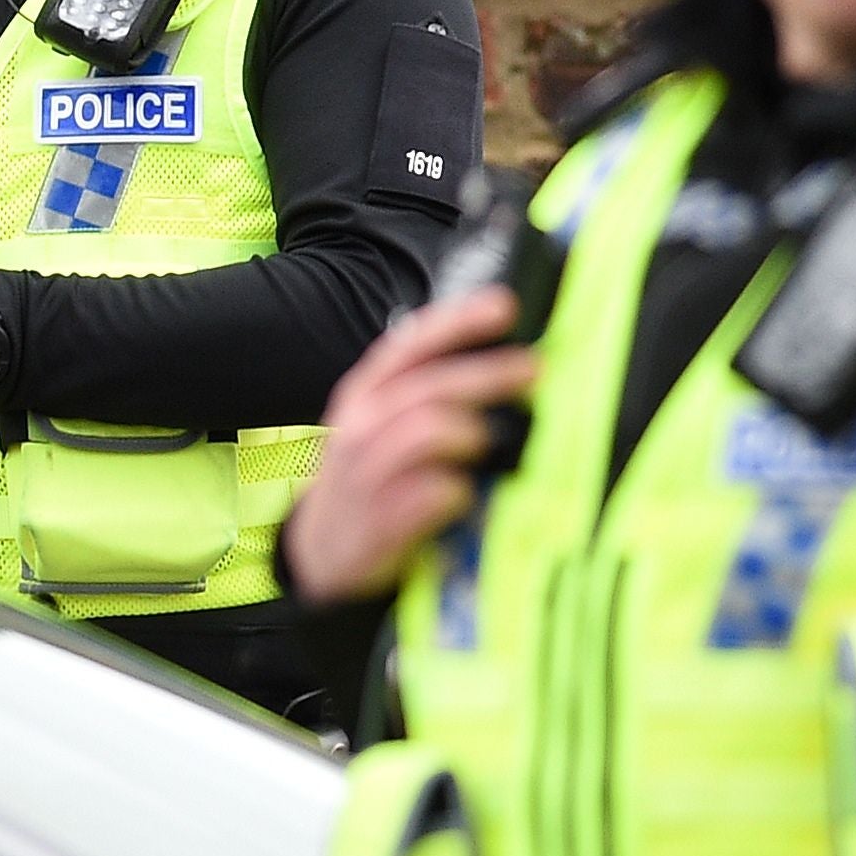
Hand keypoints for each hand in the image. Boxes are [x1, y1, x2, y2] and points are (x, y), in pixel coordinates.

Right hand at [280, 288, 539, 603]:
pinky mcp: (380, 517)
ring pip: (427, 431)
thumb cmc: (371, 477)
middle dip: (486, 373)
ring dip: (471, 433)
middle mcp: (361, 424)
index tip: (502, 307)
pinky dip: (459, 491)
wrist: (323, 549)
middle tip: (532, 368)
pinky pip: (433, 492)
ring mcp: (366, 471)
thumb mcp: (381, 424)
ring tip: (490, 442)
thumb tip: (503, 363)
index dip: (457, 322)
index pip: (411, 344)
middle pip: (429, 385)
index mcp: (365, 392)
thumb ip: (427, 394)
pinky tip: (464, 496)